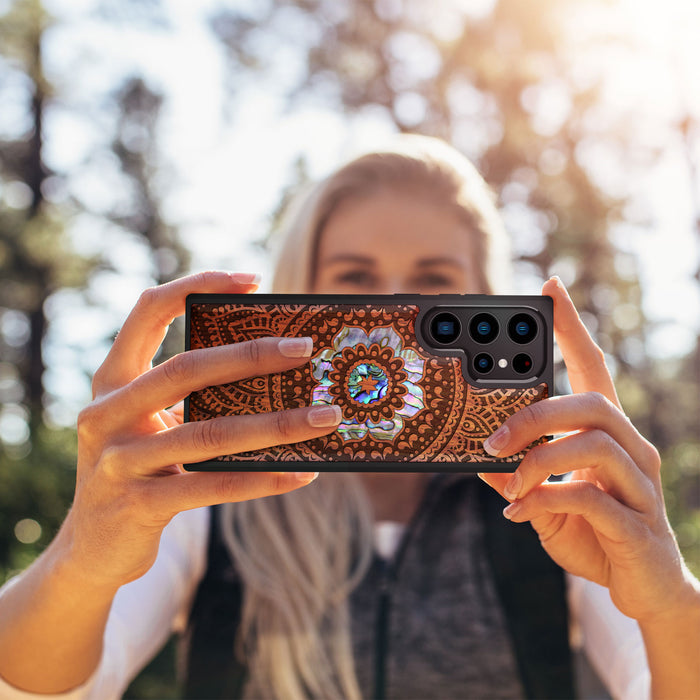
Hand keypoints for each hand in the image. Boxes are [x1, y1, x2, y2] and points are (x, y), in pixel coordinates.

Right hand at [62, 271, 340, 589]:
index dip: (196, 285)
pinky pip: (213, 487)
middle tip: (304, 350)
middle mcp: (107, 413)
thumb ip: (190, 397)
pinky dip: (263, 479)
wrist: (92, 548)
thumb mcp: (150, 424)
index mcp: (113, 380)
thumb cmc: (138, 469)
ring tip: (326, 417)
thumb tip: (275, 374)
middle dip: (251, 355)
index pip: (148, 311)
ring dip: (277, 425)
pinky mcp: (138, 505)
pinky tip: (302, 473)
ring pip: (209, 433)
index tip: (252, 280)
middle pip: (185, 369)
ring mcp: (118, 461)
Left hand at [478, 277, 696, 624]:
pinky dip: (547, 499)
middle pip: (592, 402)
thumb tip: (477, 459)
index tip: (550, 288)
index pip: (593, 368)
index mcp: (607, 435)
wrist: (643, 589)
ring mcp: (640, 485)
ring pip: (594, 443)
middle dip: (536, 415)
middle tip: (491, 439)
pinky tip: (521, 513)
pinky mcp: (638, 524)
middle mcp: (631, 449)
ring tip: (508, 482)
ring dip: (538, 459)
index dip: (573, 327)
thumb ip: (516, 477)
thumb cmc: (594, 533)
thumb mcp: (544, 500)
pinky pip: (591, 497)